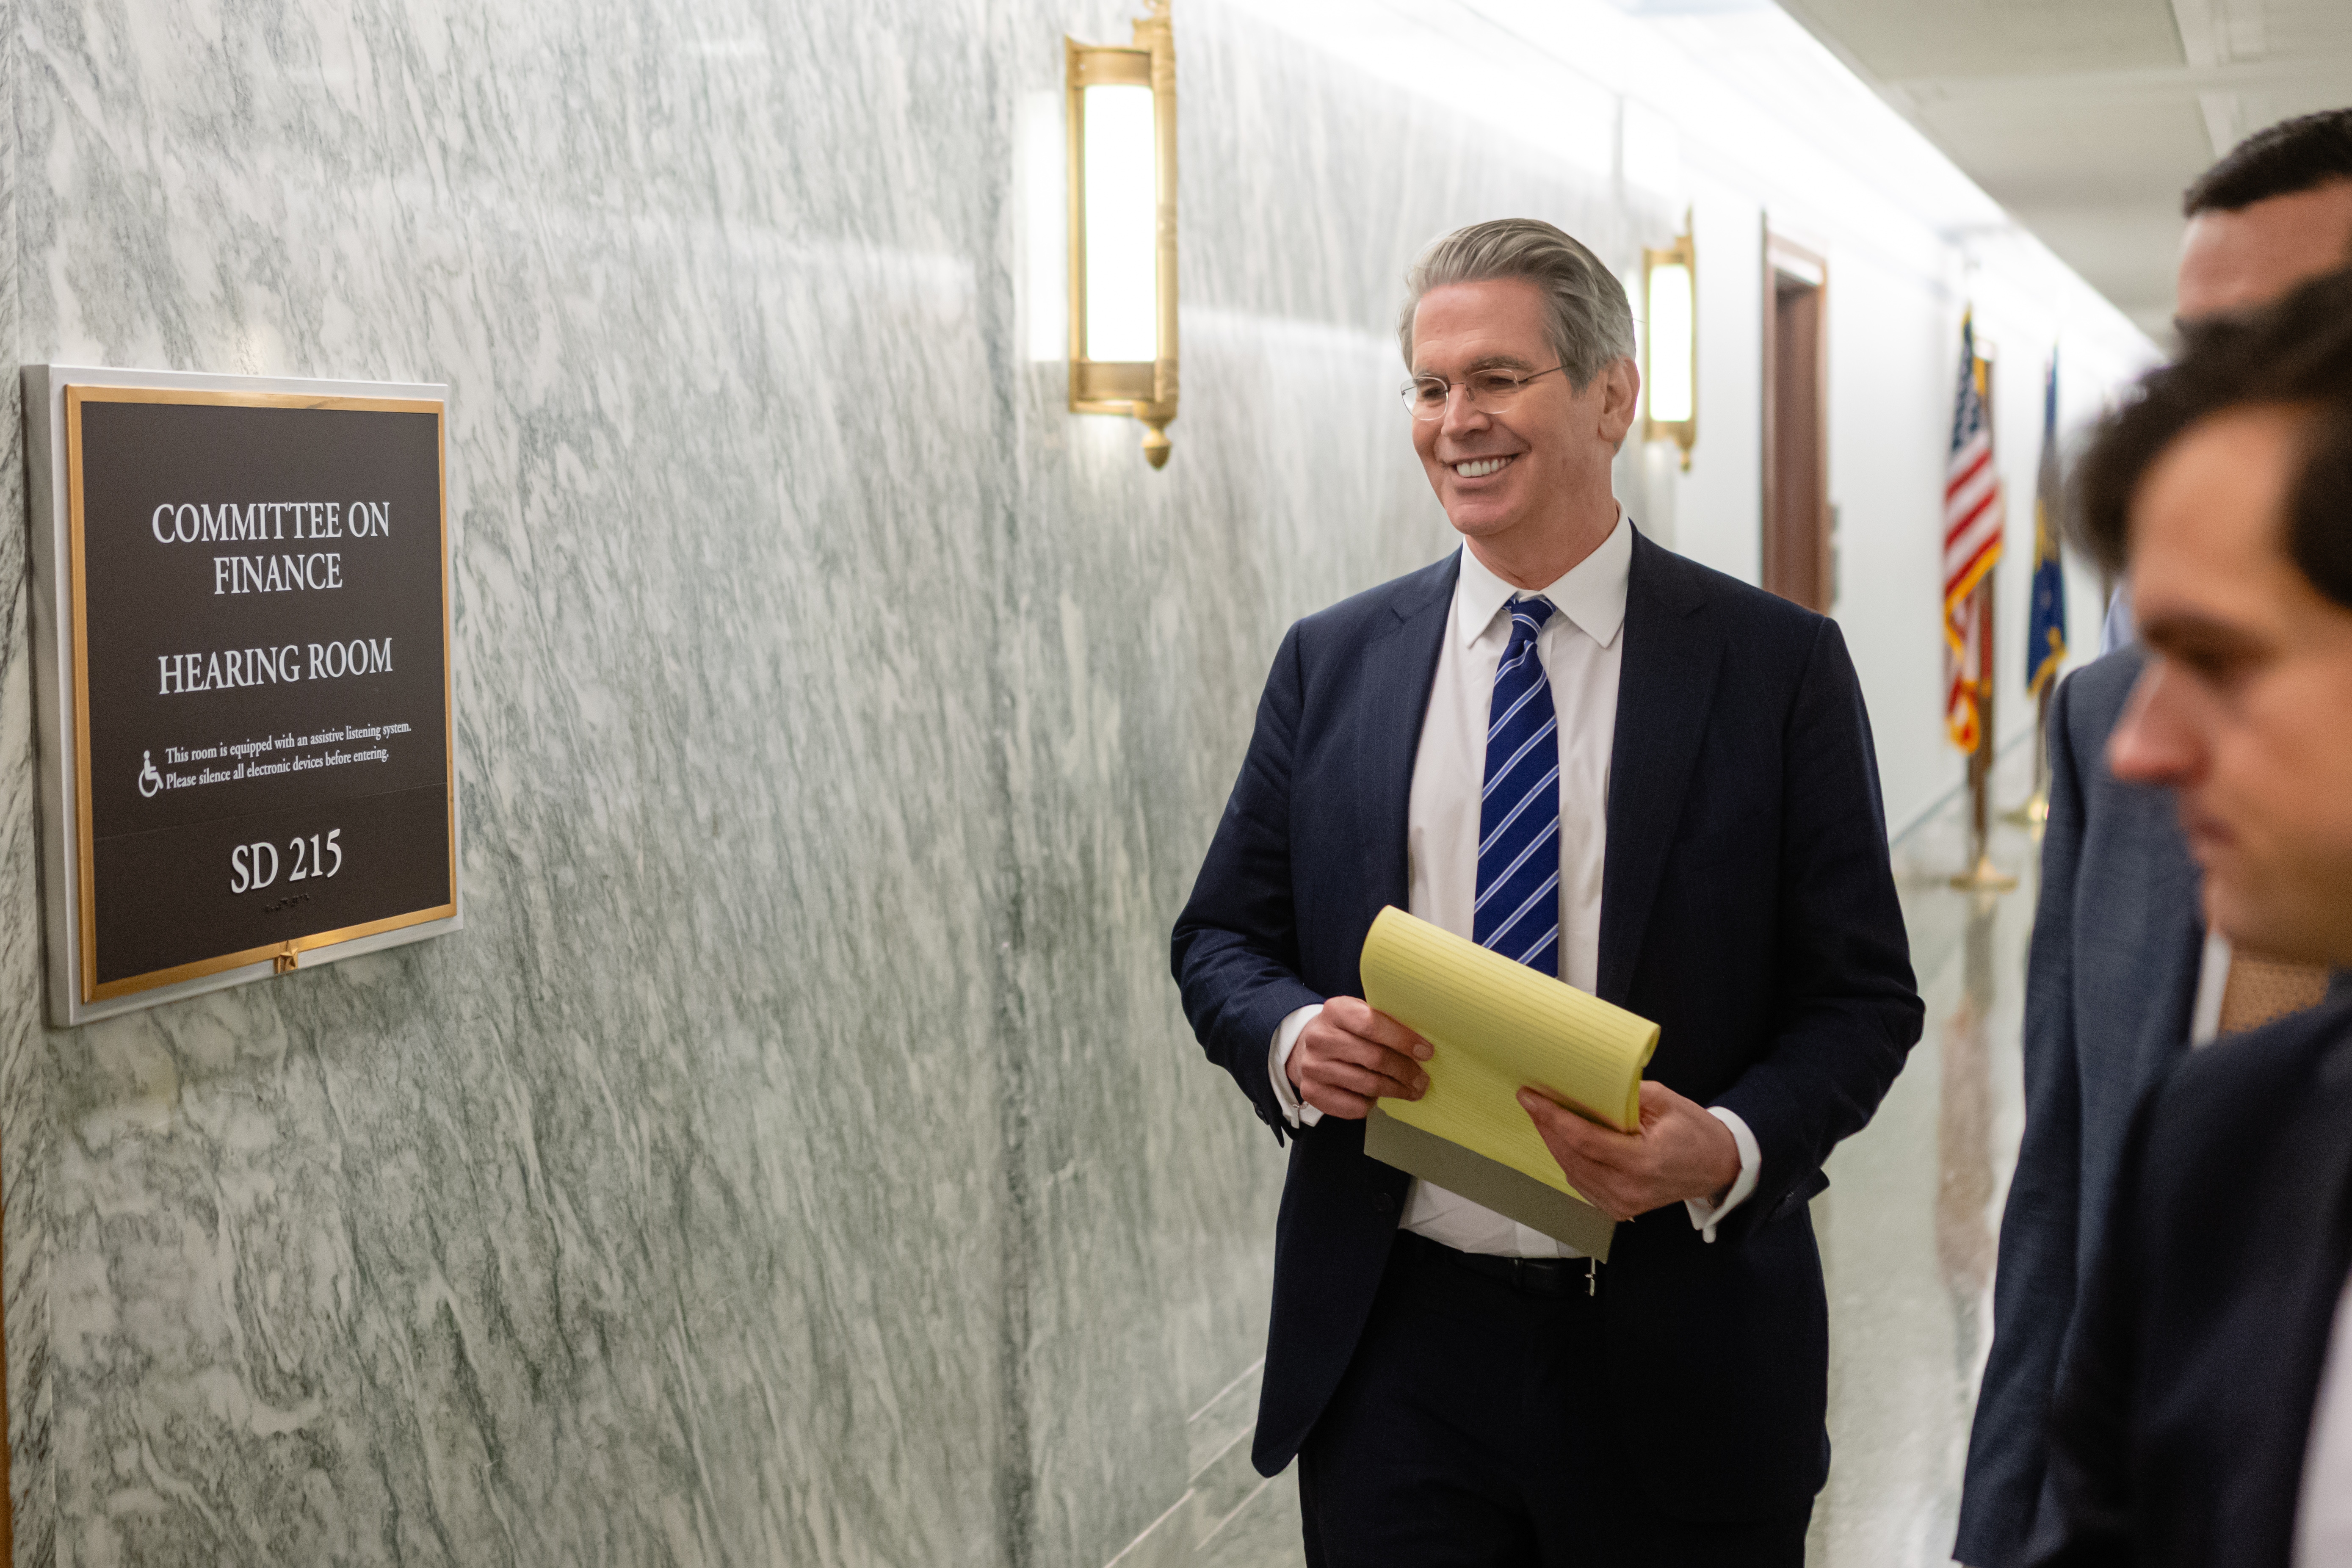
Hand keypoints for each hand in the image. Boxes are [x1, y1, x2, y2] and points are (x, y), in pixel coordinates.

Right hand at [1288, 996, 1431, 1119]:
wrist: (1306, 1048)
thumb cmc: (1346, 1032)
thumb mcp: (1361, 1014)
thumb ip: (1386, 1022)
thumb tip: (1422, 1045)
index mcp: (1335, 1011)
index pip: (1372, 1025)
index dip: (1403, 1040)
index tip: (1426, 1052)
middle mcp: (1320, 1038)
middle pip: (1374, 1058)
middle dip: (1405, 1071)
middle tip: (1422, 1079)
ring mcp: (1313, 1067)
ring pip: (1368, 1085)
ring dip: (1396, 1090)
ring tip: (1410, 1090)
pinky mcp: (1312, 1091)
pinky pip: (1354, 1106)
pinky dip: (1371, 1103)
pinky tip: (1377, 1096)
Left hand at [1516, 1079, 1738, 1221]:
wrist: (1720, 1168)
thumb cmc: (1697, 1132)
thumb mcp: (1668, 1102)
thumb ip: (1627, 1094)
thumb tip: (1587, 1083)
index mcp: (1642, 1162)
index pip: (1584, 1140)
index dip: (1553, 1118)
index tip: (1531, 1097)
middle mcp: (1628, 1188)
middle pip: (1572, 1157)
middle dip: (1547, 1127)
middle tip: (1531, 1101)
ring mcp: (1623, 1204)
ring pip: (1573, 1173)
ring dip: (1554, 1144)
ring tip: (1543, 1117)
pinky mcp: (1620, 1209)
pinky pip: (1583, 1185)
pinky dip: (1570, 1161)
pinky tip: (1562, 1141)